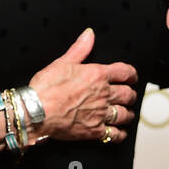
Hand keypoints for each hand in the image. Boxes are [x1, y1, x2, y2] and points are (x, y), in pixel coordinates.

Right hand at [28, 28, 138, 143]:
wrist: (35, 111)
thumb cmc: (46, 88)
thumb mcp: (62, 62)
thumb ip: (80, 49)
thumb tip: (89, 34)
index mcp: (97, 75)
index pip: (125, 72)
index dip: (132, 74)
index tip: (132, 77)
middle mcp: (103, 94)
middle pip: (128, 94)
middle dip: (131, 95)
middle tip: (129, 96)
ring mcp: (100, 114)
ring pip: (125, 114)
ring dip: (128, 114)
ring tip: (127, 114)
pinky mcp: (94, 131)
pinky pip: (114, 135)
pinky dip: (120, 134)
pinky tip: (119, 133)